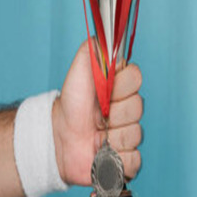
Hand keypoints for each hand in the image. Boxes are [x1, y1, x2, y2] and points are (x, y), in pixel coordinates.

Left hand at [52, 40, 143, 186]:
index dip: (119, 85)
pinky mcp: (127, 160)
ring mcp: (131, 135)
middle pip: (138, 108)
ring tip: (97, 137)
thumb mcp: (79, 71)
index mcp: (124, 89)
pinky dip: (116, 160)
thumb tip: (106, 36)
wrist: (57, 139)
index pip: (136, 78)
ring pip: (135, 134)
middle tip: (97, 117)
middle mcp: (131, 110)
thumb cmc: (71, 105)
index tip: (103, 90)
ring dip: (111, 137)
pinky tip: (102, 154)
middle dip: (113, 113)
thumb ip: (93, 51)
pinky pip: (133, 160)